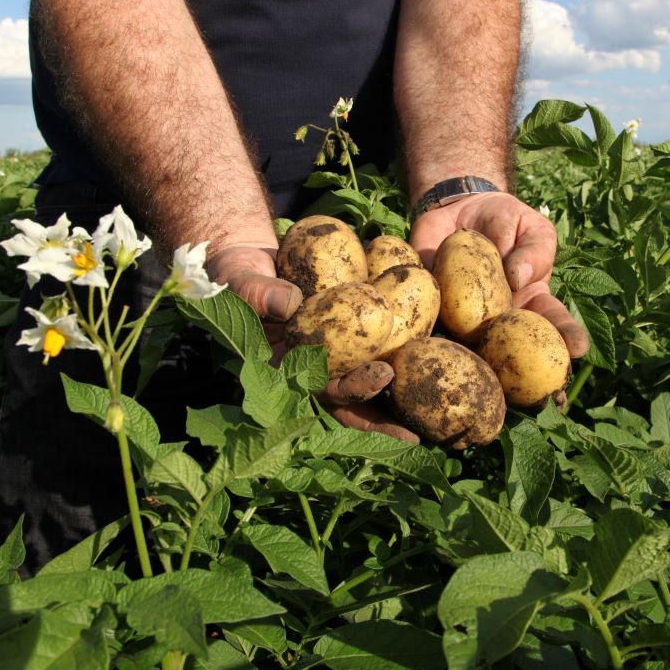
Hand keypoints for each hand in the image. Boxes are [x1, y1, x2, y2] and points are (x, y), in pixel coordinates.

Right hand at [208, 243, 417, 442]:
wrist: (249, 256)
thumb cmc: (235, 274)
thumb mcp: (238, 281)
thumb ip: (257, 294)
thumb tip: (290, 304)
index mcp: (285, 366)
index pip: (320, 388)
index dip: (351, 392)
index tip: (381, 379)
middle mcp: (312, 365)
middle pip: (352, 394)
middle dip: (384, 406)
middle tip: (418, 413)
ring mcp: (332, 349)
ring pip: (368, 371)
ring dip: (399, 385)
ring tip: (434, 393)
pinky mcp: (348, 326)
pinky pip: (375, 336)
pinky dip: (401, 341)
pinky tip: (433, 344)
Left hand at [409, 192, 589, 357]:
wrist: (458, 208)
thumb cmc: (506, 220)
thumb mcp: (529, 227)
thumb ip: (531, 250)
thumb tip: (517, 276)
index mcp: (532, 301)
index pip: (555, 323)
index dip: (568, 338)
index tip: (577, 350)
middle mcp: (502, 319)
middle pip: (513, 353)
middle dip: (520, 375)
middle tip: (526, 388)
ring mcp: (467, 319)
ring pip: (469, 347)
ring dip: (470, 361)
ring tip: (473, 371)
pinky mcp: (433, 310)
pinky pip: (432, 323)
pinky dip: (429, 333)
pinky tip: (428, 344)